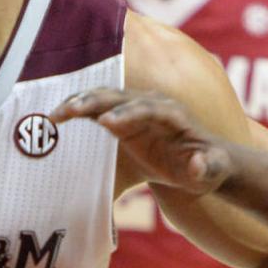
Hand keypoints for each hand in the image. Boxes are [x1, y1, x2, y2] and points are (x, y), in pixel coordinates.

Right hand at [54, 89, 234, 194]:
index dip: (128, 113)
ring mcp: (135, 108)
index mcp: (173, 116)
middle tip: (70, 111)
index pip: (149, 109)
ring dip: (81, 103)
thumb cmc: (207, 167)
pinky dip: (77, 110)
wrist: (200, 162)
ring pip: (105, 98)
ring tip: (56, 115)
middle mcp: (152, 105)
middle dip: (96, 102)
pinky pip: (96, 109)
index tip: (106, 122)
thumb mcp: (211, 171)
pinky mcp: (122, 117)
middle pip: (122, 97)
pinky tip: (56, 118)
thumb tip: (196, 165)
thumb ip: (206, 168)